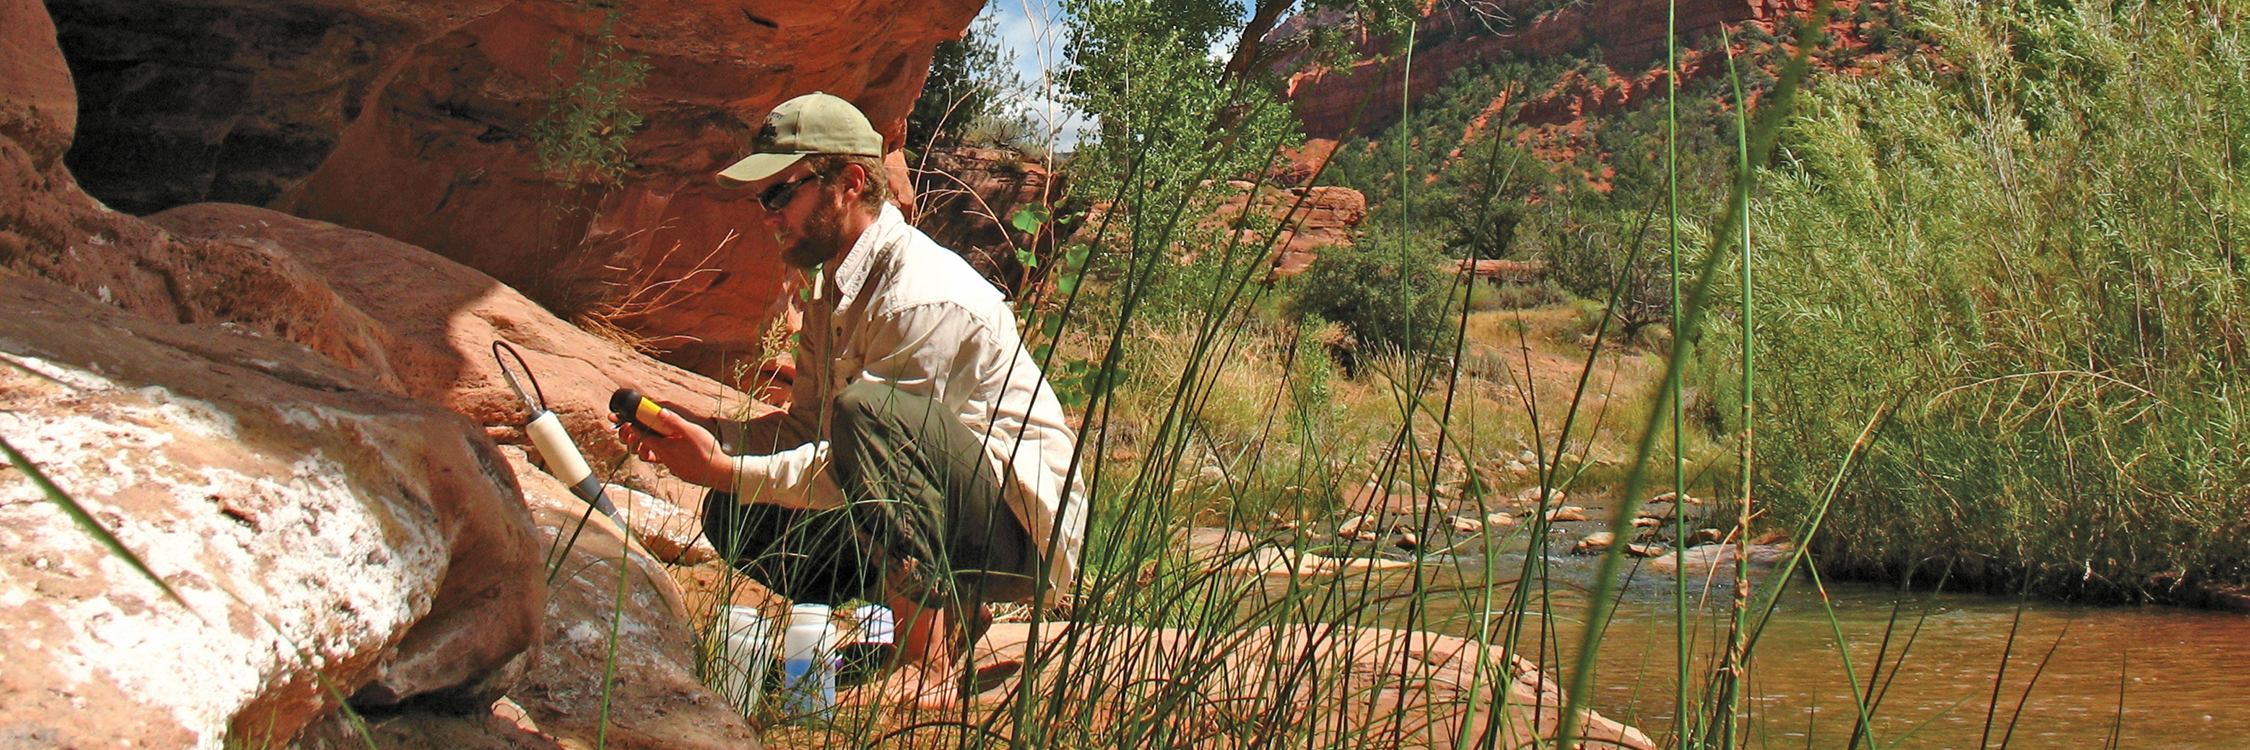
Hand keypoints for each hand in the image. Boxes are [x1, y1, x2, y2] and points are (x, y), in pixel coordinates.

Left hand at [612, 405, 731, 487]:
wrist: (719, 473)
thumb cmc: (707, 452)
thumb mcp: (692, 432)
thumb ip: (675, 422)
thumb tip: (660, 411)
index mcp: (665, 447)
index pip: (643, 436)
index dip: (633, 428)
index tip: (625, 422)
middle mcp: (665, 459)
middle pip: (648, 447)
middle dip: (642, 438)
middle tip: (642, 429)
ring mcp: (673, 467)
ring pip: (660, 454)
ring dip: (658, 446)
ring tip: (665, 439)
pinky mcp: (681, 472)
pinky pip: (671, 461)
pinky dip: (670, 455)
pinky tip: (681, 452)